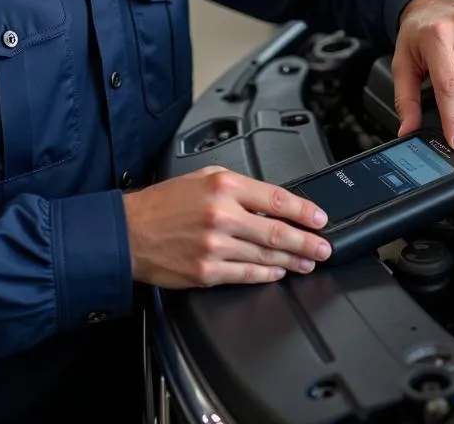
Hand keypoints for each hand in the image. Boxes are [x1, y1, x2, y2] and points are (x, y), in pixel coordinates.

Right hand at [121, 166, 331, 287]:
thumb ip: (238, 186)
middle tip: (323, 247)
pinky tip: (279, 273)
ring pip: (265, 257)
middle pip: (276, 232)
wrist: (129, 232)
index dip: (303, 211)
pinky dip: (267, 276)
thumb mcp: (203, 177)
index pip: (275, 198)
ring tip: (307, 262)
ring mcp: (215, 247)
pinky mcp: (206, 272)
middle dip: (306, 242)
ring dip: (291, 261)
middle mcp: (221, 215)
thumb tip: (271, 200)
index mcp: (223, 187)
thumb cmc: (164, 203)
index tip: (319, 219)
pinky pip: (246, 275)